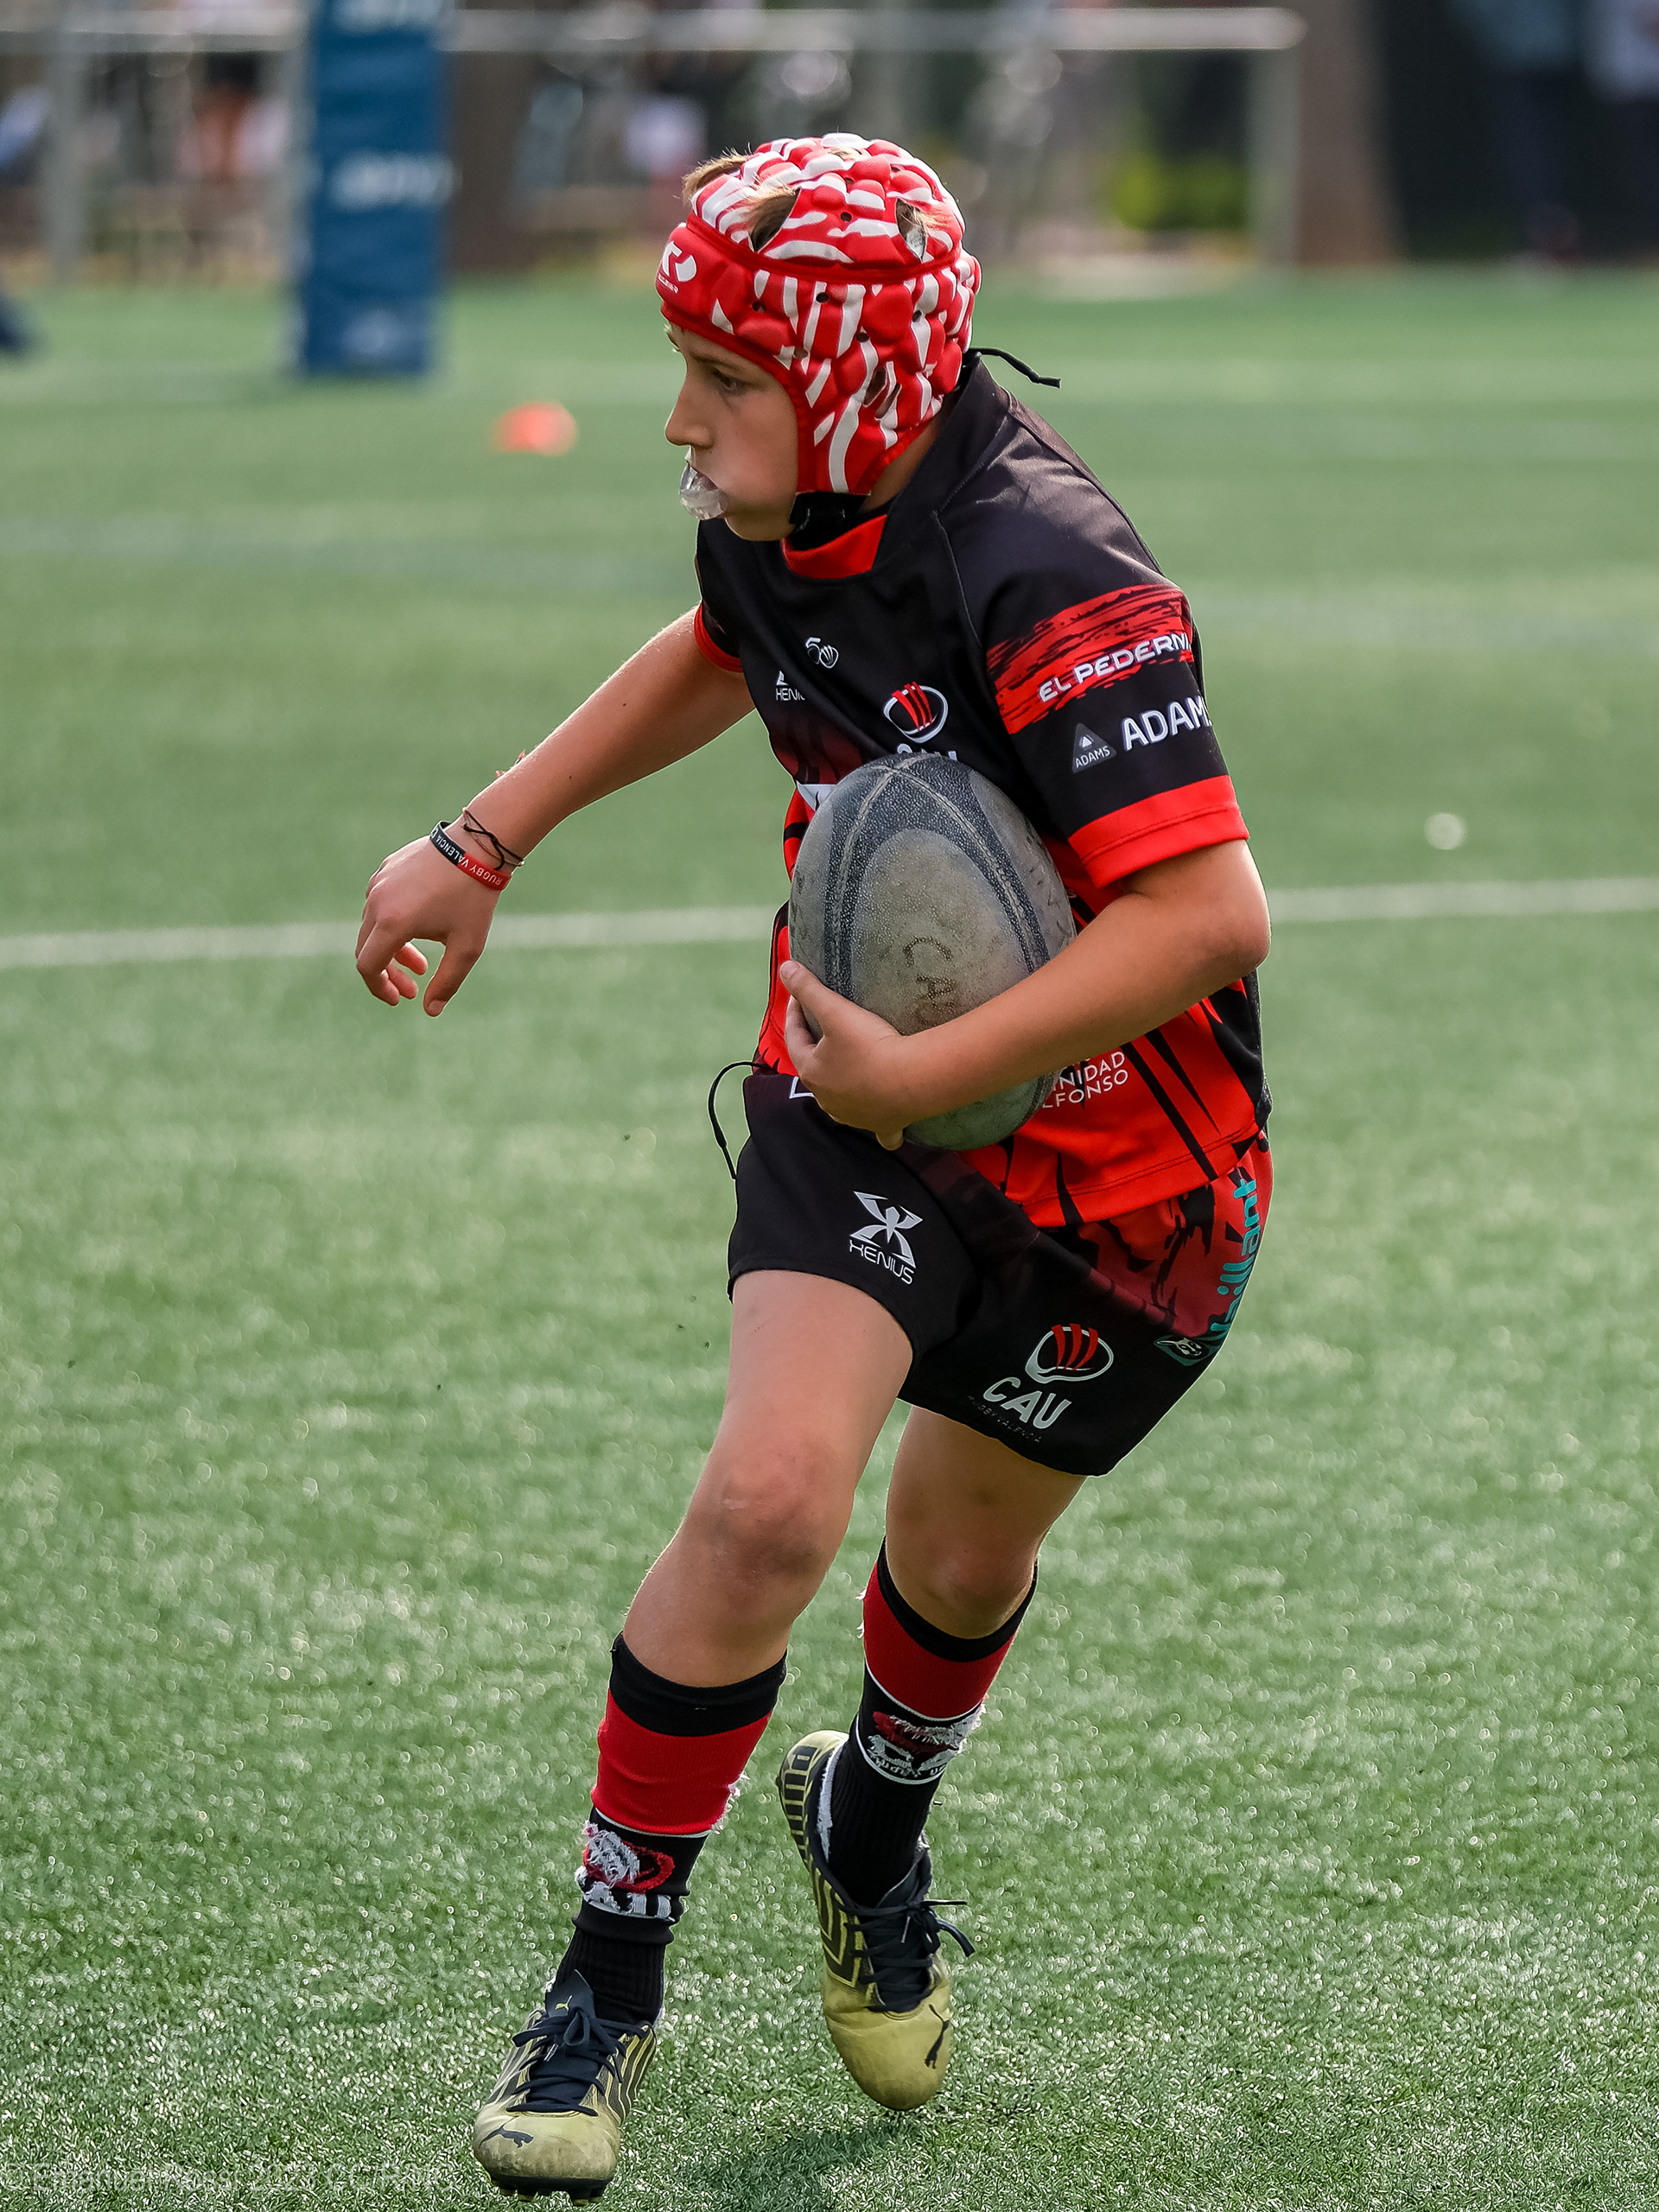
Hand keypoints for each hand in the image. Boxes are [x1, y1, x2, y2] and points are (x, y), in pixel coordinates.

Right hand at [355, 832, 498, 1014]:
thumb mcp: (466, 948)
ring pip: (373, 926)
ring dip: (393, 949)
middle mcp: (377, 901)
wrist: (478, 847)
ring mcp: (379, 882)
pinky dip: (392, 924)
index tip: (401, 999)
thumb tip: (430, 1010)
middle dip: (388, 973)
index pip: (368, 966)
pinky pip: (379, 904)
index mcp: (392, 923)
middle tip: (414, 986)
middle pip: (367, 948)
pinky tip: (420, 928)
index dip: (380, 988)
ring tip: (422, 961)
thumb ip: (447, 982)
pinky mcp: (385, 869)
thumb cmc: (474, 899)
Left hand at [781, 960, 915, 1149]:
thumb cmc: (870, 1046)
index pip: (794, 1038)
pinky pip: (878, 1129)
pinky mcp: (881, 1125)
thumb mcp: (836, 1011)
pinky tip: (882, 1126)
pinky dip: (876, 1124)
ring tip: (846, 1069)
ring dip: (838, 1085)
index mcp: (811, 1071)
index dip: (795, 1014)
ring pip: (838, 1100)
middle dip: (815, 1049)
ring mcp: (853, 1116)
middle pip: (815, 1069)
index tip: (799, 996)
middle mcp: (826, 1098)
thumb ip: (809, 988)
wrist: (912, 1081)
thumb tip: (784, 967)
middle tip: (823, 1029)